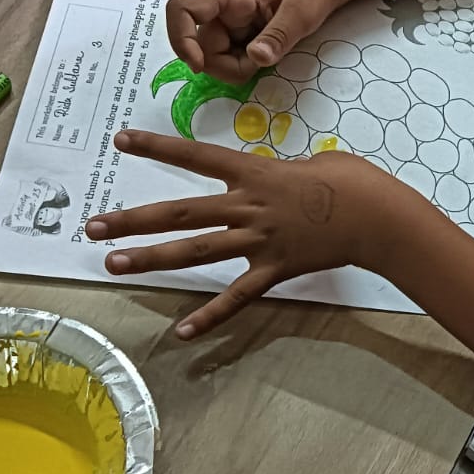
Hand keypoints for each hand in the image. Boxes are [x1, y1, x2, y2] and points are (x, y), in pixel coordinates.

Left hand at [83, 130, 424, 338]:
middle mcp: (248, 208)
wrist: (380, 219)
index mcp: (255, 174)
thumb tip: (275, 179)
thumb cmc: (354, 182)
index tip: (119, 141)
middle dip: (132, 218)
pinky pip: (236, 298)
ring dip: (151, 259)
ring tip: (113, 264)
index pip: (195, 157)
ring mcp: (258, 242)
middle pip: (180, 213)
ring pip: (195, 252)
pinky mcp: (274, 271)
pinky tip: (183, 332)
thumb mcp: (315, 161)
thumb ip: (281, 171)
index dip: (156, 147)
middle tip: (93, 225)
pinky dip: (210, 316)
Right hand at [166, 0, 350, 82]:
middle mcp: (224, 10)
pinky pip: (232, 57)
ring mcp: (232, 23)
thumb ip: (278, 36)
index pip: (182, 10)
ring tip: (270, 54)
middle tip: (261, 63)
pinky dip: (246, 65)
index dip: (180, 39)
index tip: (199, 64)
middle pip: (202, 47)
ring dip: (237, 67)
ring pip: (216, 56)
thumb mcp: (302, 12)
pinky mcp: (242, 34)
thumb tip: (255, 59)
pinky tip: (268, 53)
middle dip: (226, 66)